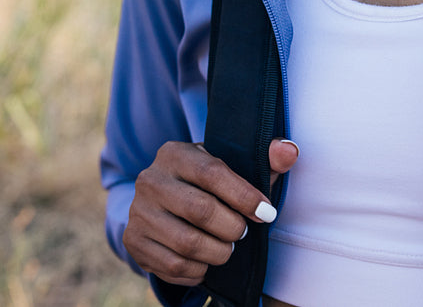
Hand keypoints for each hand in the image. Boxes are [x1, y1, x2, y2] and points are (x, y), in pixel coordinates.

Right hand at [124, 138, 298, 286]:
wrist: (162, 204)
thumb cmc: (207, 183)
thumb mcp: (231, 164)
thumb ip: (265, 158)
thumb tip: (289, 152)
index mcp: (174, 153)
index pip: (213, 173)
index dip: (245, 196)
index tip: (267, 213)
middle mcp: (150, 179)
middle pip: (200, 210)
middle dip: (232, 227)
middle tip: (243, 231)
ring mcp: (138, 212)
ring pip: (188, 243)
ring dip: (219, 252)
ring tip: (228, 247)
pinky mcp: (134, 242)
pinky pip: (174, 265)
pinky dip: (200, 269)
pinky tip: (207, 260)